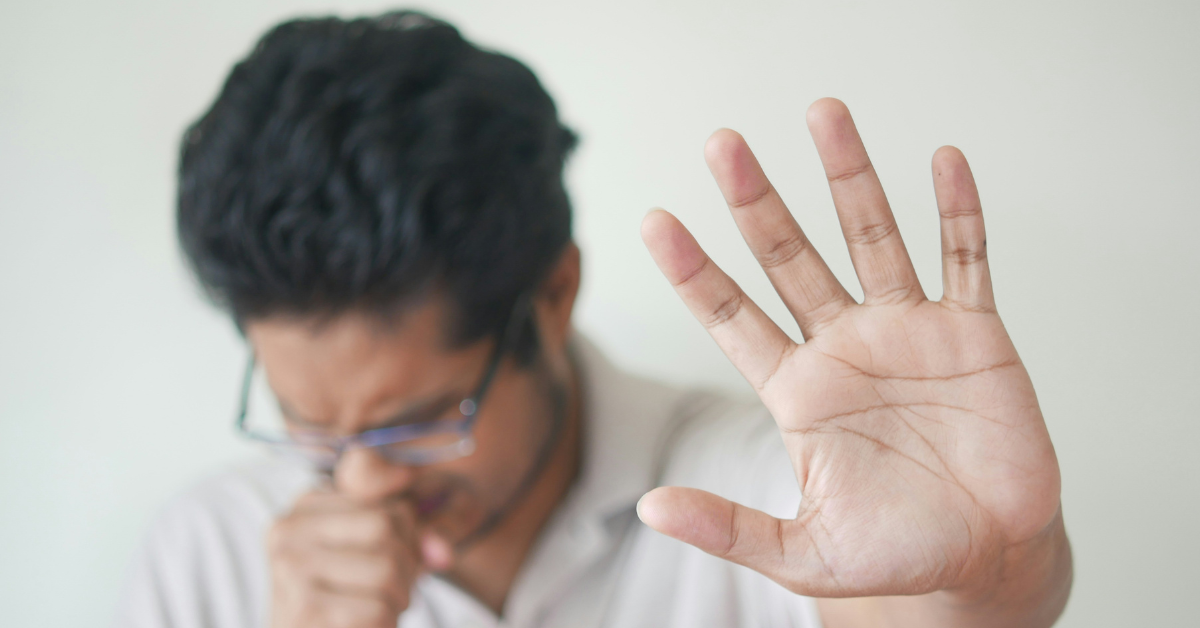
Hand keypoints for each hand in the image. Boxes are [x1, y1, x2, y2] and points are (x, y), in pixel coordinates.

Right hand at [267, 490, 425, 627]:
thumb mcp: (371, 547)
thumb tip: (434, 532)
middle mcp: (289, 528)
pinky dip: (387, 622)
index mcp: (306, 504)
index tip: (403, 561)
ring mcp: (291, 567)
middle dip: (408, 565)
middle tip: (399, 590)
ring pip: (385, 569)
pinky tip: (369, 625)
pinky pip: (377, 609)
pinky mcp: (303, 608)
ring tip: (384, 607)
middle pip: (385, 527)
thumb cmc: (346, 596)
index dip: (412, 537)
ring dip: (400, 597)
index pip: (389, 504)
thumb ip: (405, 526)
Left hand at [638, 99, 1067, 613]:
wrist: (988, 558)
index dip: (694, 271)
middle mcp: (844, 346)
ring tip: (824, 114)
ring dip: (850, 177)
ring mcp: (908, 333)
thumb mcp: (802, 552)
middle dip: (757, 202)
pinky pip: (966, 259)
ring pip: (872, 237)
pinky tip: (943, 162)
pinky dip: (958, 213)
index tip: (654, 222)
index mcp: (798, 390)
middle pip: (790, 257)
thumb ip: (729, 526)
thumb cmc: (896, 554)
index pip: (732, 316)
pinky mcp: (973, 335)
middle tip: (723, 145)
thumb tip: (648, 507)